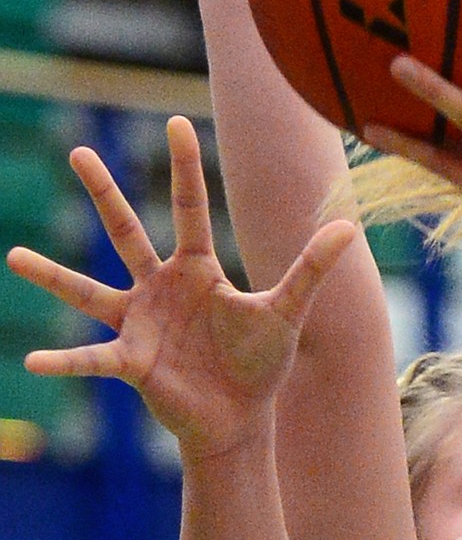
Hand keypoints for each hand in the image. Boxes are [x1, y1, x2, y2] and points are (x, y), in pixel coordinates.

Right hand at [7, 118, 355, 460]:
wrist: (241, 419)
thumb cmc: (261, 364)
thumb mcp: (288, 311)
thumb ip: (312, 268)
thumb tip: (350, 225)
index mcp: (198, 269)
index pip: (190, 207)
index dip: (184, 166)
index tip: (176, 121)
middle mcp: (160, 287)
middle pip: (126, 230)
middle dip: (103, 192)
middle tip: (77, 150)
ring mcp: (140, 323)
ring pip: (89, 291)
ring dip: (53, 275)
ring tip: (14, 256)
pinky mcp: (131, 361)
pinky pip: (92, 357)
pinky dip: (64, 360)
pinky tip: (33, 359)